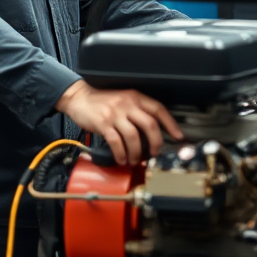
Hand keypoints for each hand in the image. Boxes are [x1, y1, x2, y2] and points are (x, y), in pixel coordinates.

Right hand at [55, 80, 183, 164]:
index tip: (178, 136)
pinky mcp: (103, 123)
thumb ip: (137, 111)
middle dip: (156, 143)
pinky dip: (121, 154)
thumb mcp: (123, 100)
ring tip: (135, 160)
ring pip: (134, 136)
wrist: (79, 98)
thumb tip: (152, 133)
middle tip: (155, 153)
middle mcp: (127, 104)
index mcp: (135, 97)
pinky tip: (121, 159)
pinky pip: (116, 142)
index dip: (171, 124)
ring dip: (137, 153)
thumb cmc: (102, 101)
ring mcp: (115, 113)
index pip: (158, 109)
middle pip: (150, 124)